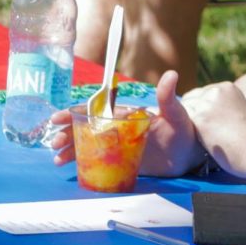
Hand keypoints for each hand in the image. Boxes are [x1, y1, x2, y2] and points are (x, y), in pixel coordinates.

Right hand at [49, 71, 202, 176]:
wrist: (190, 154)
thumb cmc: (183, 129)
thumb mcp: (175, 112)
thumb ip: (167, 97)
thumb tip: (171, 74)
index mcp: (124, 115)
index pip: (94, 111)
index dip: (74, 113)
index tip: (58, 118)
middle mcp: (116, 130)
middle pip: (85, 129)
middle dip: (67, 134)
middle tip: (55, 142)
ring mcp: (117, 147)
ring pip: (87, 146)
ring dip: (70, 151)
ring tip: (57, 159)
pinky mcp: (120, 162)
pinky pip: (96, 162)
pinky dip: (82, 165)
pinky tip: (69, 170)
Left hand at [180, 80, 245, 177]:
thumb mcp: (237, 112)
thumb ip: (220, 106)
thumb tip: (200, 111)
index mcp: (227, 87)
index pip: (202, 94)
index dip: (202, 110)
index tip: (213, 124)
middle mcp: (216, 90)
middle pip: (191, 100)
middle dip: (194, 114)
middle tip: (209, 131)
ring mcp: (207, 102)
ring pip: (185, 110)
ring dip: (191, 123)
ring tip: (208, 137)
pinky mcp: (200, 117)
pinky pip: (182, 122)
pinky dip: (188, 132)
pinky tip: (203, 141)